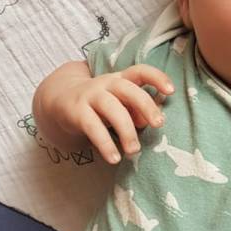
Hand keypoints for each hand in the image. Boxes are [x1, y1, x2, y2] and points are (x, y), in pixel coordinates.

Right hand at [41, 63, 173, 163]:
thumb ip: (137, 111)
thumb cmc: (100, 106)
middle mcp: (106, 83)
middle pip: (129, 90)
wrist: (60, 102)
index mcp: (121, 79)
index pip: (140, 71)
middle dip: (146, 105)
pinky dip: (105, 144)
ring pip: (112, 109)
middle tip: (158, 124)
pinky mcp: (76, 112)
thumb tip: (150, 121)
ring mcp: (90, 96)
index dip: (156, 77)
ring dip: (126, 131)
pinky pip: (93, 127)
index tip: (171, 91)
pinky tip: (114, 158)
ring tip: (134, 150)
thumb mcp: (120, 105)